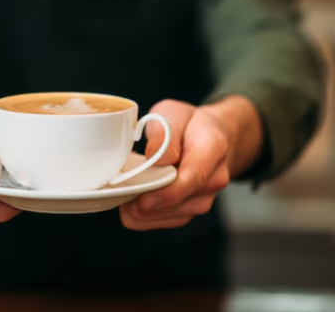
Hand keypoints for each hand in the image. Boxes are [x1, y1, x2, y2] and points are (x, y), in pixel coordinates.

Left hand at [119, 97, 262, 230]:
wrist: (211, 136)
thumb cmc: (189, 124)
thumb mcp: (172, 113)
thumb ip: (163, 134)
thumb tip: (154, 159)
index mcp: (213, 148)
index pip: (195, 176)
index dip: (168, 193)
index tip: (143, 200)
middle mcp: (215, 178)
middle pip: (182, 203)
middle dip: (149, 204)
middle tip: (120, 193)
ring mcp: (204, 197)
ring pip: (172, 217)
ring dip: (144, 212)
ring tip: (122, 194)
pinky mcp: (190, 209)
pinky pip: (166, 221)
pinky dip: (144, 216)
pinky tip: (130, 202)